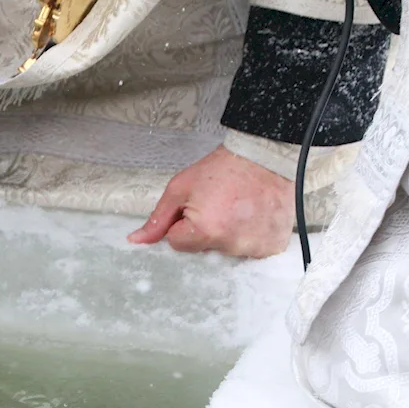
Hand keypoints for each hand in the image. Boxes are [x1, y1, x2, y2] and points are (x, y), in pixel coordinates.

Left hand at [128, 146, 294, 257]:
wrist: (266, 155)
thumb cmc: (222, 168)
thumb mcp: (181, 188)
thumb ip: (158, 219)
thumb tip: (135, 240)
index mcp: (206, 231)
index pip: (178, 244)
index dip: (182, 225)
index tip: (197, 207)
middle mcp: (232, 244)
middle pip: (203, 251)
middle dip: (205, 233)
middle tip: (220, 207)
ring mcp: (255, 247)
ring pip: (227, 252)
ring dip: (228, 236)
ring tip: (239, 210)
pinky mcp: (273, 246)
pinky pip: (252, 252)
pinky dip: (250, 238)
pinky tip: (252, 218)